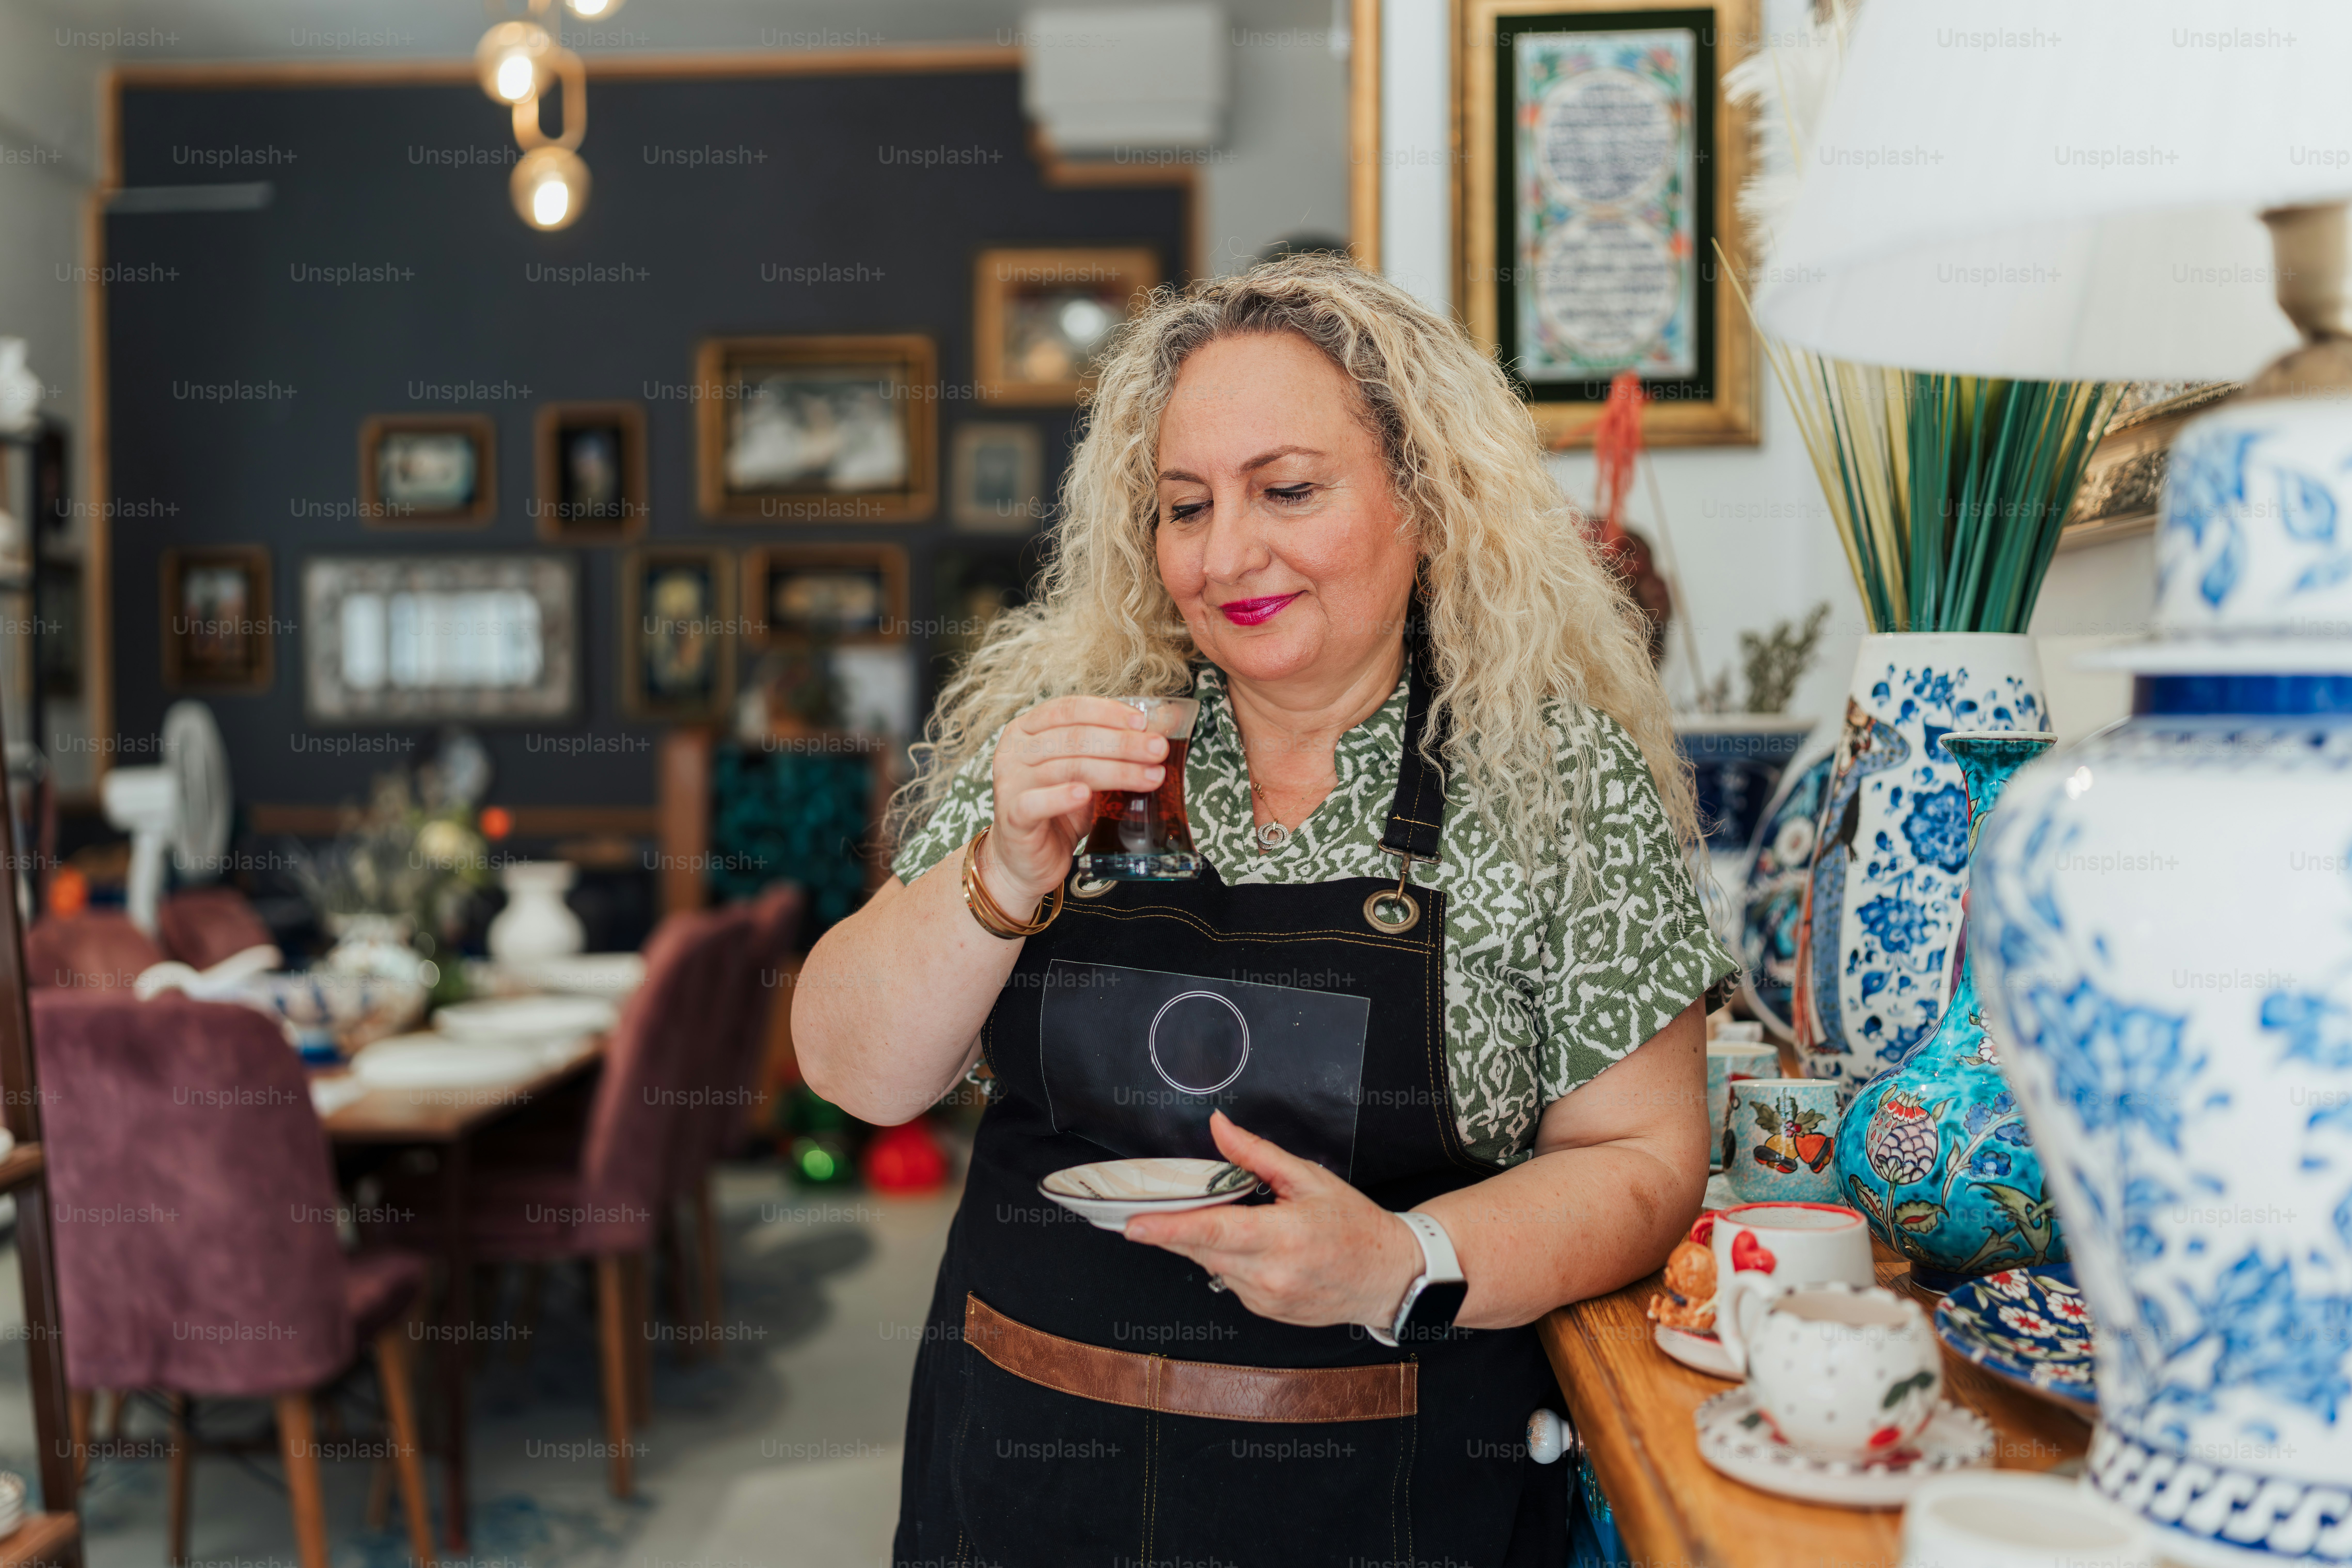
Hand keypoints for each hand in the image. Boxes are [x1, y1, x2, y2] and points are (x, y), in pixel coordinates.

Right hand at [985, 696, 1168, 908]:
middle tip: (1158, 750)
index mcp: (1028, 730)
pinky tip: (1086, 795)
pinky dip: (1062, 797)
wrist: (1027, 860)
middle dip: (1122, 743)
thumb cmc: (1059, 811)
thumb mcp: (1084, 776)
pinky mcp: (1011, 817)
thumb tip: (1160, 729)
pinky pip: (1035, 802)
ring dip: (1114, 771)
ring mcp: (1009, 783)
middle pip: (1074, 738)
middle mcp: (1014, 751)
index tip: (1143, 723)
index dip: (1108, 712)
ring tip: (1150, 777)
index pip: (1068, 709)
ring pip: (1066, 768)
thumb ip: (1108, 753)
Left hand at [1123, 1112, 1422, 1332]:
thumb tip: (1218, 1127)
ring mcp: (1266, 1297)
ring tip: (1234, 1220)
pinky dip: (1228, 1259)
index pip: (1213, 1232)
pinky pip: (1228, 1280)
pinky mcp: (1265, 1310)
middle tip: (1164, 1204)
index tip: (1132, 1225)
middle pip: (1201, 1248)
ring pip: (1211, 1265)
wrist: (1388, 1276)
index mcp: (1282, 1236)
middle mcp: (1270, 1274)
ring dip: (1206, 1241)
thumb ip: (1256, 1154)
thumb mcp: (1309, 1178)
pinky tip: (1253, 1246)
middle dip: (1178, 1226)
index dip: (1168, 1229)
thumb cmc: (1353, 1224)